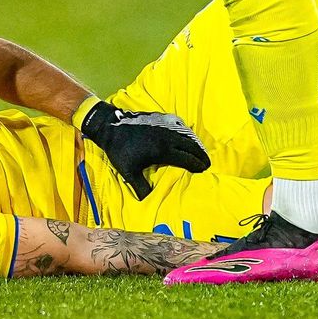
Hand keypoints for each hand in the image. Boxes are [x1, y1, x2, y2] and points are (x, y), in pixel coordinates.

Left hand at [78, 100, 210, 198]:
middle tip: (207, 162)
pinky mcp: (161, 117)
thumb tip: (148, 201)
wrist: (110, 126)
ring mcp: (165, 125)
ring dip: (195, 143)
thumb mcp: (129, 172)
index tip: (203, 171)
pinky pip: (179, 124)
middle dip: (200, 154)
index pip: (186, 159)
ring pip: (187, 134)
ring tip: (200, 151)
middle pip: (191, 146)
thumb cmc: (120, 150)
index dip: (196, 165)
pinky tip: (188, 135)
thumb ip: (141, 187)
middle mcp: (167, 136)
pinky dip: (187, 131)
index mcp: (162, 150)